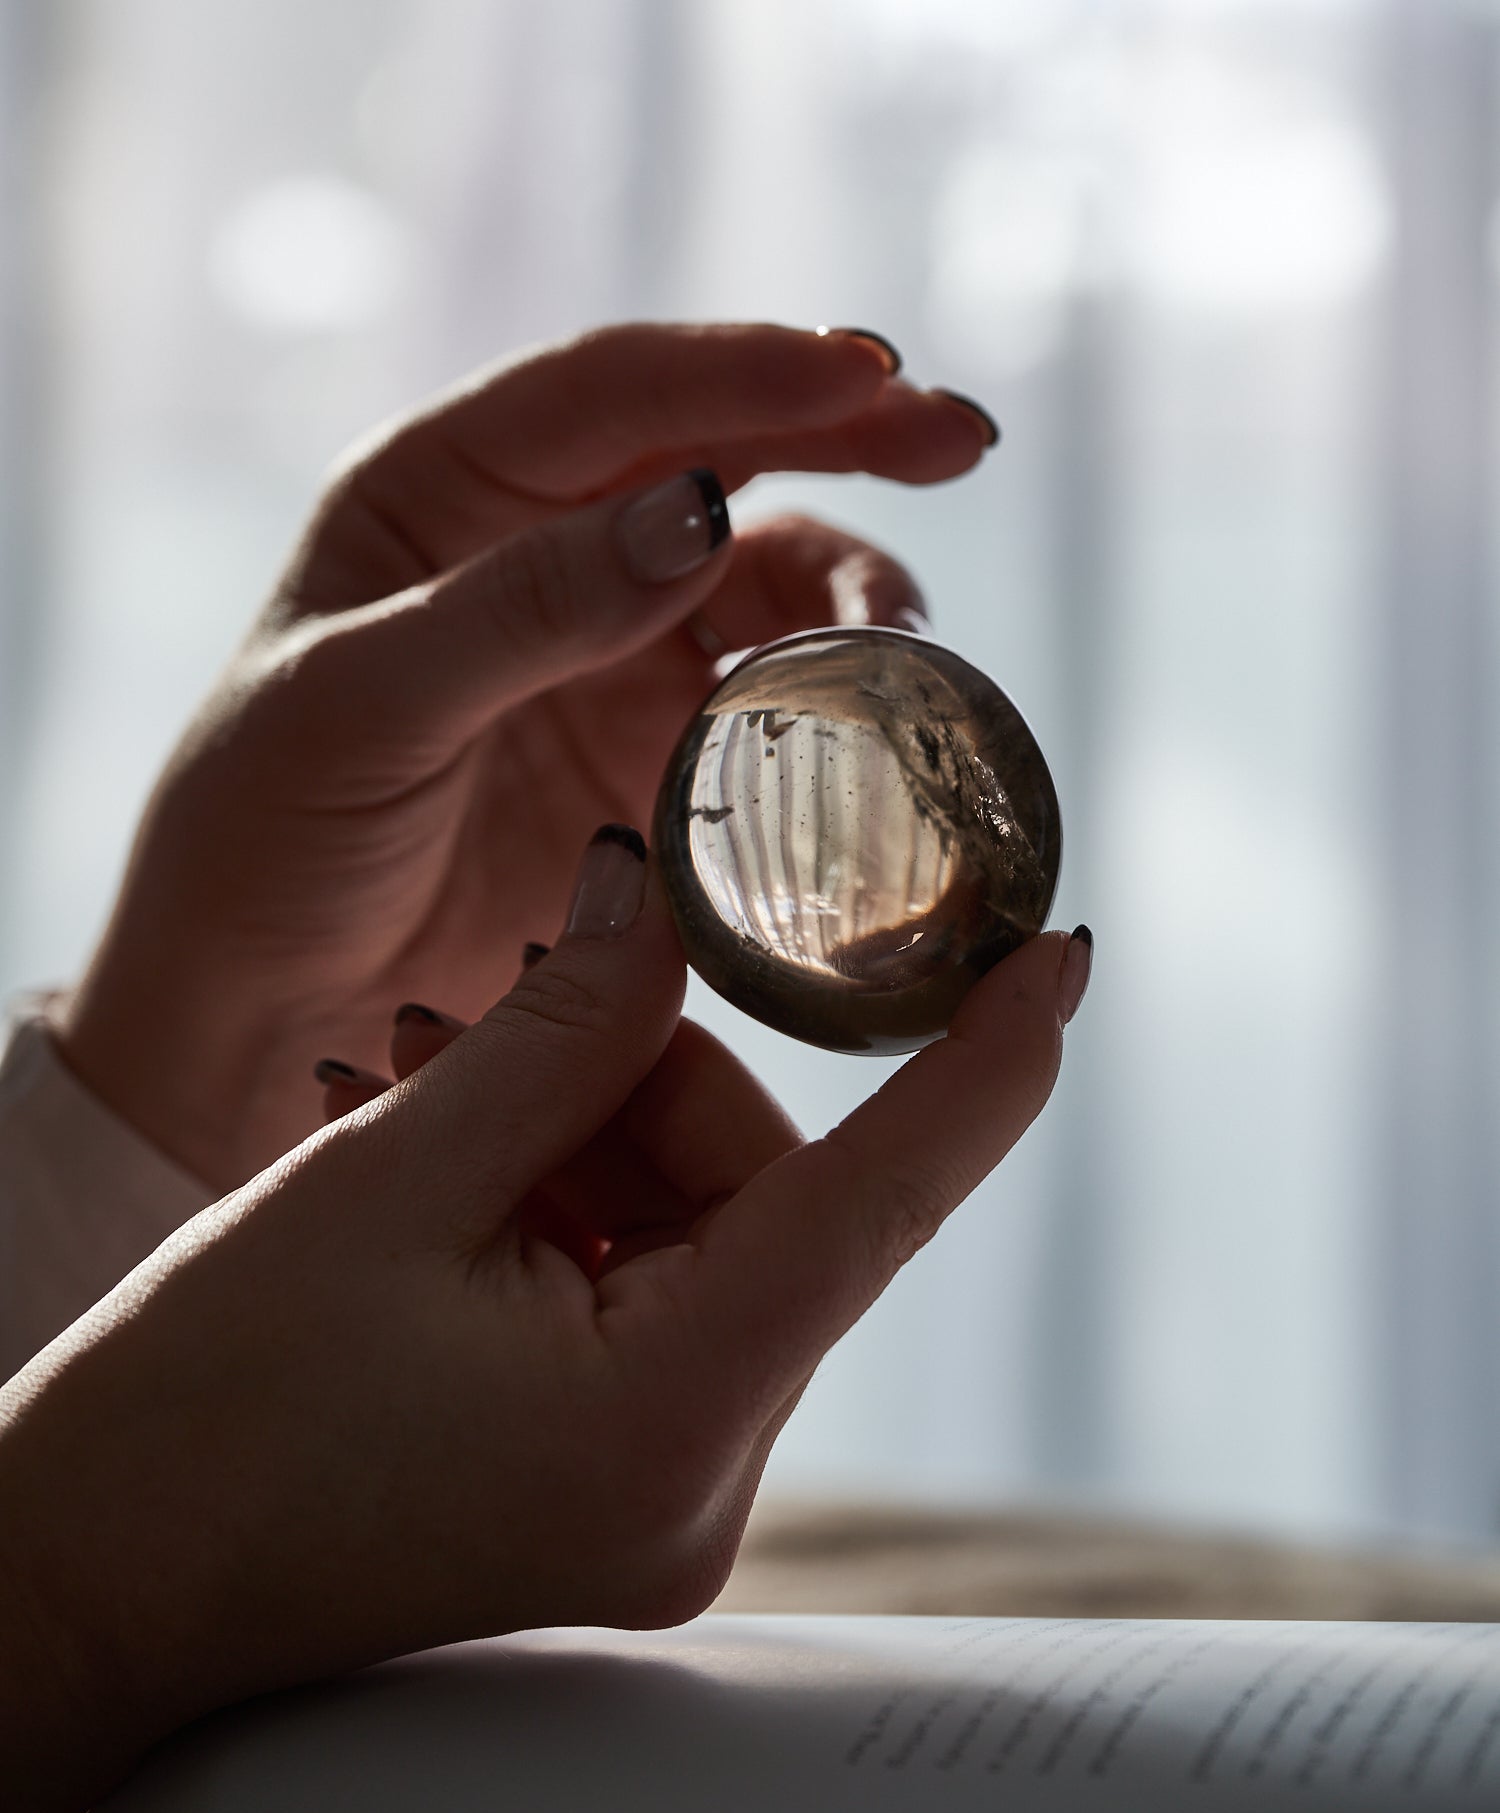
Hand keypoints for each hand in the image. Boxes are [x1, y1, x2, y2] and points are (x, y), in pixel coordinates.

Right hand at [0, 829, 1087, 1812]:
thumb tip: (661, 904)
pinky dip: (571, 1206)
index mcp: (666, 1420)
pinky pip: (646, 1295)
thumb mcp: (386, 1183)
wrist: (84, 1588)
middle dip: (647, 1077)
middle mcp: (694, 1483)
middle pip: (765, 1202)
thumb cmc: (196, 1418)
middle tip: (500, 1008)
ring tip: (426, 1082)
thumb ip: (561, 1035)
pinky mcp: (609, 1484)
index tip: (1060, 956)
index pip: (883, 1206)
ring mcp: (656, 1497)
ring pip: (703, 1237)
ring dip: (587, 1134)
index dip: (986, 1066)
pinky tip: (450, 1153)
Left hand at [55, 322, 995, 1190]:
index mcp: (441, 494)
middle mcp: (538, 556)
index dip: (746, 371)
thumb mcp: (365, 704)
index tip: (870, 372)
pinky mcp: (650, 764)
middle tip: (958, 436)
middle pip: (717, 458)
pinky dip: (834, 707)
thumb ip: (526, 607)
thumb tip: (701, 511)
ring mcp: (605, 658)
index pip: (614, 393)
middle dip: (845, 435)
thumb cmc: (261, 836)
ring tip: (904, 639)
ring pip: (761, 587)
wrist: (257, 1010)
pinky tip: (879, 719)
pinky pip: (768, 712)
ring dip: (845, 593)